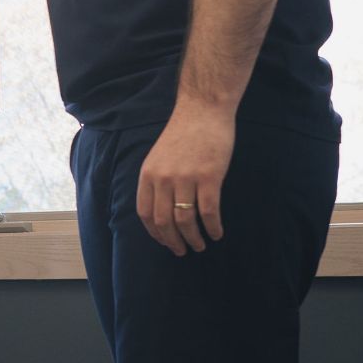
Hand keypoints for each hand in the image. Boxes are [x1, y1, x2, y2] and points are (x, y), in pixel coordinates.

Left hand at [136, 107, 234, 254]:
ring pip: (186, 220)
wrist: (203, 111)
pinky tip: (217, 233)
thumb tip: (162, 211)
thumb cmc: (183, 134)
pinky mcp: (209, 177)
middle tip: (183, 251)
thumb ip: (157, 181)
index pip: (145, 214)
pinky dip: (213, 227)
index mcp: (148, 175)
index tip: (164, 242)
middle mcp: (163, 179)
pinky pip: (209, 212)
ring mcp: (186, 179)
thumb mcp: (158, 157)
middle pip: (164, 222)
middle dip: (173, 242)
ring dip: (194, 238)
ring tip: (200, 246)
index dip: (155, 233)